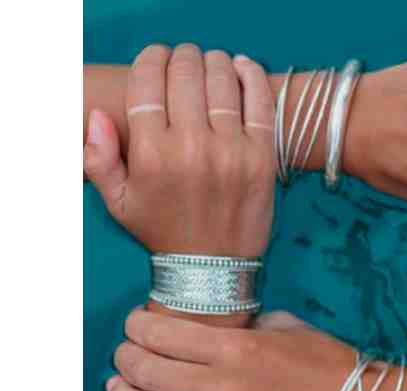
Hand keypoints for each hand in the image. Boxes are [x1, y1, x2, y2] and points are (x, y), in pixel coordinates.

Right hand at [84, 44, 274, 255]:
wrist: (213, 269)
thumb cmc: (164, 232)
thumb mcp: (119, 203)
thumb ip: (98, 160)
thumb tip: (96, 116)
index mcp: (152, 154)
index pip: (148, 82)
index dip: (150, 59)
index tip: (155, 58)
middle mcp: (191, 147)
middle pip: (185, 73)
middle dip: (181, 57)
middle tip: (183, 62)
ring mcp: (231, 150)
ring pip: (221, 79)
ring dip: (213, 62)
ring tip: (209, 66)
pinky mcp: (262, 156)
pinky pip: (260, 100)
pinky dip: (251, 75)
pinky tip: (241, 67)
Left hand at [107, 310, 355, 390]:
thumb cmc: (324, 359)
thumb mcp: (284, 324)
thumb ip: (243, 324)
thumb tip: (216, 328)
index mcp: (236, 348)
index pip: (164, 334)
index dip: (139, 325)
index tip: (135, 322)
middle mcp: (222, 386)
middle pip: (150, 371)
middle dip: (126, 356)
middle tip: (124, 350)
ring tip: (117, 386)